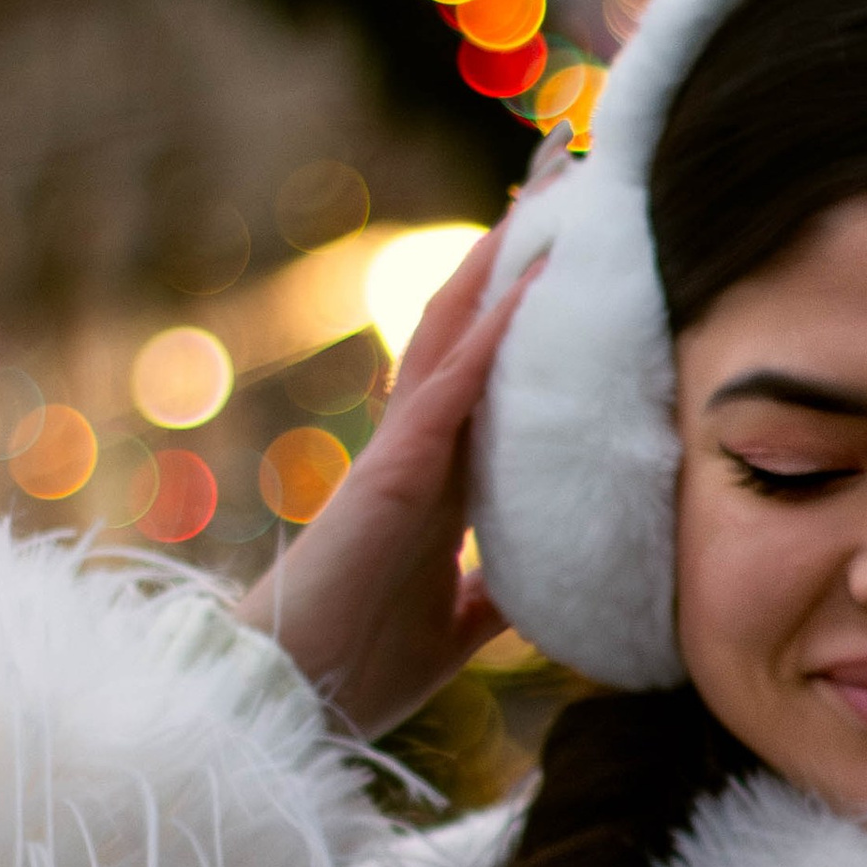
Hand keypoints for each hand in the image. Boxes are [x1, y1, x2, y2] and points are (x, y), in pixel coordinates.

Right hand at [235, 218, 536, 738]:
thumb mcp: (459, 621)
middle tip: (566, 162)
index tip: (572, 236)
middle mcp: (418, 444)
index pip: (490, 364)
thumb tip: (557, 577)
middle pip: (474, 318)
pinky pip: (444, 394)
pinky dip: (487, 339)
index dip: (527, 297)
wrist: (293, 703)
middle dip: (518, 244)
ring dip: (503, 259)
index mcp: (438, 473)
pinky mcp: (389, 477)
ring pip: (456, 331)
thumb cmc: (361, 662)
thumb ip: (499, 585)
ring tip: (551, 186)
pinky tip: (527, 291)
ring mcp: (400, 452)